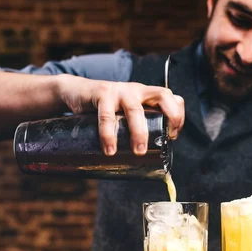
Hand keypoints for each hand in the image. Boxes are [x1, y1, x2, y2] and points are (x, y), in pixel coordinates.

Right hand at [58, 75, 184, 155]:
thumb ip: (135, 127)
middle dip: (169, 118)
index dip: (178, 115)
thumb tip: (147, 161)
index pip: (172, 98)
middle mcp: (136, 90)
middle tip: (163, 142)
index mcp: (146, 95)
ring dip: (139, 132)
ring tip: (139, 152)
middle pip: (162, 96)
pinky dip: (109, 134)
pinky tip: (110, 149)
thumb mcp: (124, 114)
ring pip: (135, 109)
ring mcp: (120, 90)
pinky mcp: (101, 93)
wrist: (74, 92)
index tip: (172, 136)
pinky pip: (107, 115)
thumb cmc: (104, 108)